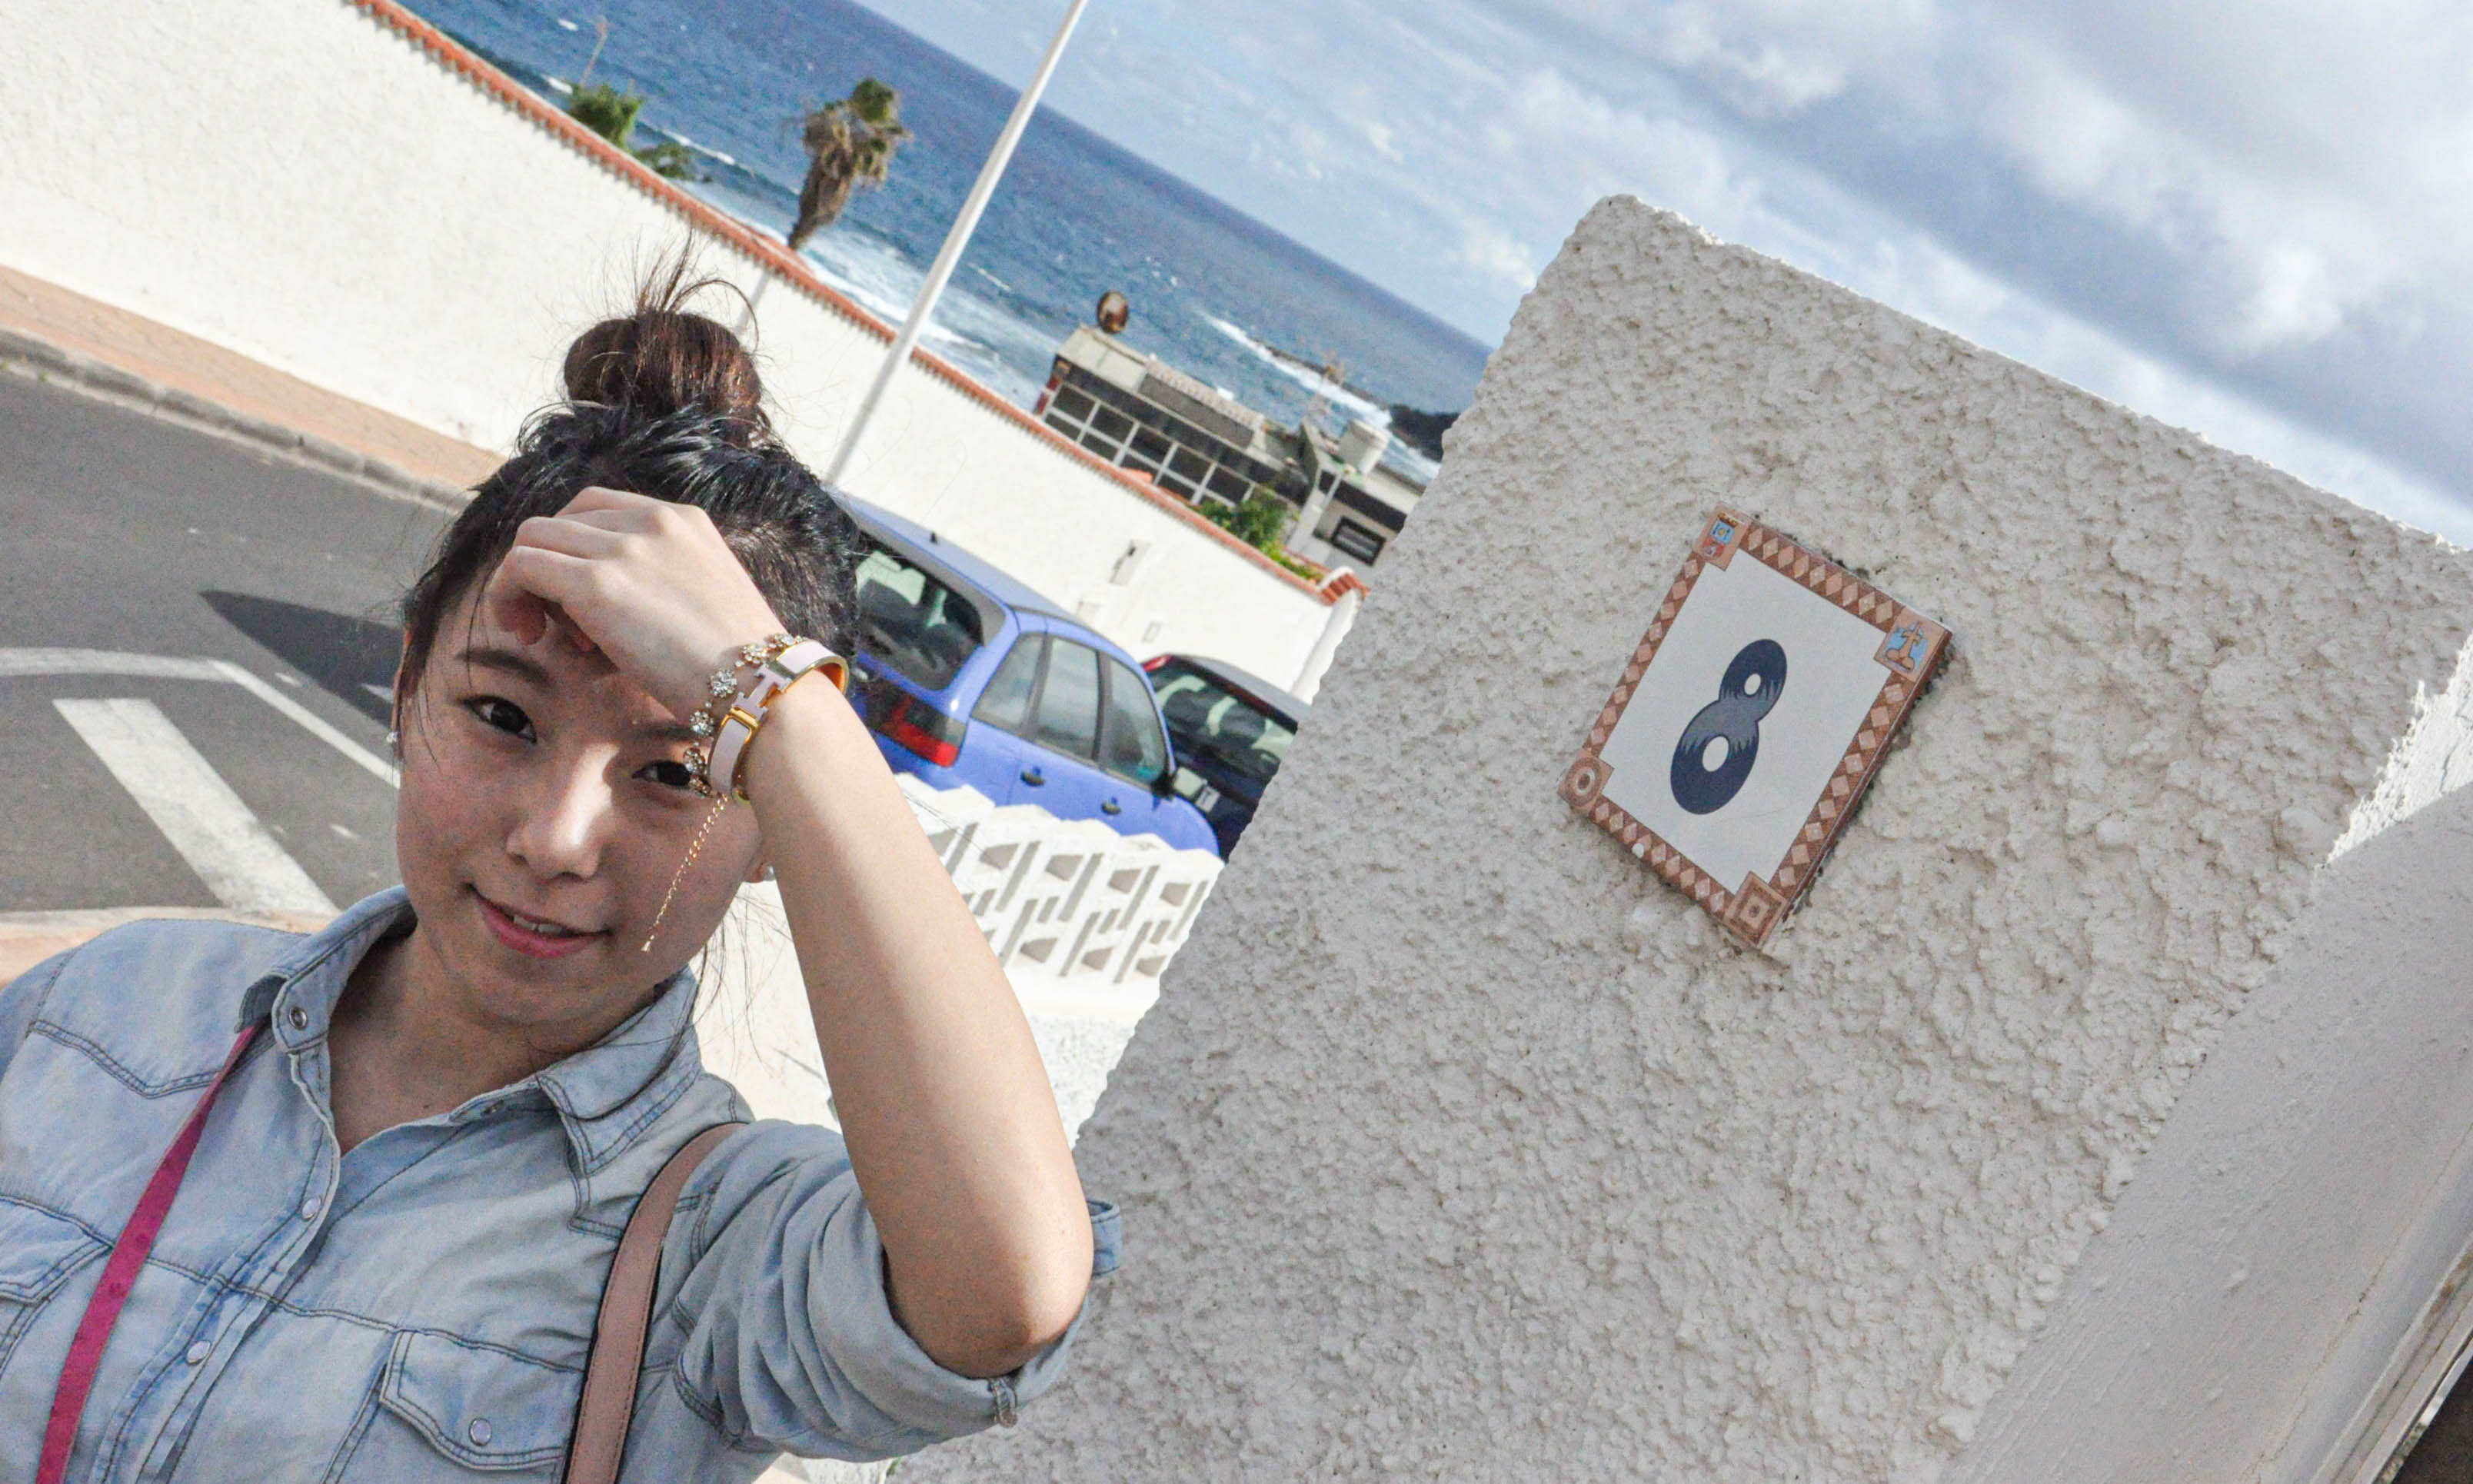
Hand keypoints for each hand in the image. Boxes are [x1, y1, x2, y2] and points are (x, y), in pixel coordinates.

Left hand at [483, 486, 786, 718]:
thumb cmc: (739, 666)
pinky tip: (528, 633)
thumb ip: (659, 581)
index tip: (583, 606)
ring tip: (542, 633)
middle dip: (548, 566)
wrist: (759, 687)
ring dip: (524, 584)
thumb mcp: (703, 598)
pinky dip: (508, 595)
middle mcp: (651, 521)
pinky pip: (520, 566)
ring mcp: (622, 548)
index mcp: (682, 519)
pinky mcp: (595, 583)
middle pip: (560, 519)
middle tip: (558, 624)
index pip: (598, 509)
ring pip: (532, 538)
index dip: (577, 552)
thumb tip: (597, 606)